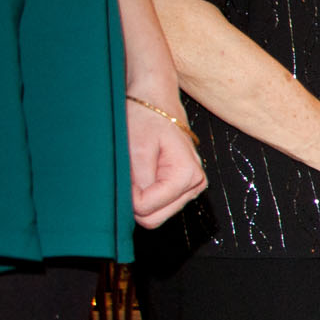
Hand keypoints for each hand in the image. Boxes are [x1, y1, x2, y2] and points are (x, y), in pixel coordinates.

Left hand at [123, 103, 204, 228]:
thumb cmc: (146, 118)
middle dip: (135, 200)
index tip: (125, 172)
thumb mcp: (137, 148)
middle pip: (155, 218)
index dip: (129, 196)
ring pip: (155, 215)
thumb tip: (135, 208)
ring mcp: (190, 188)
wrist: (154, 101)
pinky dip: (144, 194)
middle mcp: (195, 185)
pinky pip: (157, 206)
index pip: (149, 208)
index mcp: (188, 175)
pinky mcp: (181, 188)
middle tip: (129, 173)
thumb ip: (138, 182)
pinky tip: (142, 174)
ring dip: (139, 196)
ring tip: (137, 170)